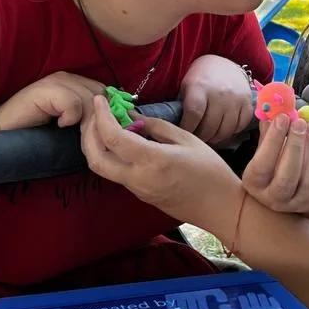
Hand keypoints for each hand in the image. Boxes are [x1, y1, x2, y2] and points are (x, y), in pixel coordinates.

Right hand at [0, 72, 106, 130]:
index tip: (110, 131)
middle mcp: (67, 77)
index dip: (111, 112)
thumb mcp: (71, 124)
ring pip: (89, 99)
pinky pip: (73, 102)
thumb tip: (119, 124)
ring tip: (73, 132)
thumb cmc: (37, 132)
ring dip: (86, 122)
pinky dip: (70, 117)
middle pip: (100, 95)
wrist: (3, 133)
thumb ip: (90, 118)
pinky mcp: (45, 90)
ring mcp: (55, 81)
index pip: (106, 92)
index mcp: (75, 83)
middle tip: (89, 136)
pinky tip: (60, 125)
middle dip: (100, 119)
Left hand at [81, 94, 238, 229]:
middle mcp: (139, 178)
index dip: (101, 116)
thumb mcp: (188, 140)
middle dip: (87, 134)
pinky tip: (121, 141)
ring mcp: (137, 190)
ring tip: (104, 124)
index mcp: (153, 161)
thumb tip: (132, 117)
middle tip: (94, 114)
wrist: (220, 208)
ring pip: (102, 167)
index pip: (113, 138)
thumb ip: (156, 127)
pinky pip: (117, 173)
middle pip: (95, 158)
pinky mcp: (139, 195)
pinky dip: (110, 154)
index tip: (100, 100)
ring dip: (96, 145)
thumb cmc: (211, 172)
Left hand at [179, 55, 253, 145]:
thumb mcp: (186, 86)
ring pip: (225, 131)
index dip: (188, 128)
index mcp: (200, 87)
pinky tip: (222, 129)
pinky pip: (240, 126)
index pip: (193, 115)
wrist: (223, 64)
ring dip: (215, 138)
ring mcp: (235, 99)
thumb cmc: (200, 78)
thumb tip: (177, 129)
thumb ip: (182, 106)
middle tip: (196, 139)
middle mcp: (219, 93)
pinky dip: (231, 132)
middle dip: (200, 137)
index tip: (184, 134)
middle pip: (209, 127)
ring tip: (208, 136)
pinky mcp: (247, 103)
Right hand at [241, 114, 308, 214]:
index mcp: (254, 184)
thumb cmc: (272, 164)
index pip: (263, 165)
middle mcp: (274, 199)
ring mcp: (297, 203)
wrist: (287, 190)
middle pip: (287, 177)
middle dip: (295, 146)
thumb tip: (274, 109)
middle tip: (299, 122)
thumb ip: (268, 132)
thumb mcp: (263, 150)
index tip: (282, 118)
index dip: (273, 141)